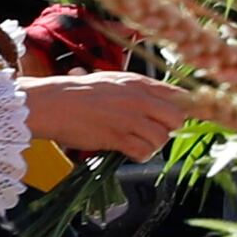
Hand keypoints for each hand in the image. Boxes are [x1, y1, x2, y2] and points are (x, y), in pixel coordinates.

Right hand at [21, 71, 199, 157]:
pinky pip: (143, 152)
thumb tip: (166, 98)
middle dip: (169, 128)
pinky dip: (139, 155)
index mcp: (138, 82)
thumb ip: (140, 89)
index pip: (178, 95)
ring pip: (161, 138)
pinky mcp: (118, 137)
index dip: (183, 109)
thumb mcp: (114, 81)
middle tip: (154, 131)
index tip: (176, 118)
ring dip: (151, 144)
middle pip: (177, 118)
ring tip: (135, 142)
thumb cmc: (81, 93)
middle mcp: (138, 98)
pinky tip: (128, 150)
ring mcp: (129, 118)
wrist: (54, 103)